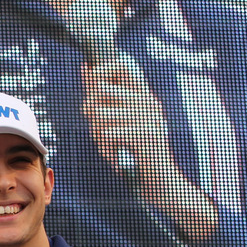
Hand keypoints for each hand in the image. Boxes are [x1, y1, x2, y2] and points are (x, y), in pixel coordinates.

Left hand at [81, 58, 169, 176]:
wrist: (161, 180)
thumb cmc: (134, 151)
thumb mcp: (118, 120)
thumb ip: (103, 97)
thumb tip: (85, 68)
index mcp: (145, 96)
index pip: (123, 66)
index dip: (101, 70)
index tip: (90, 83)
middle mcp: (149, 103)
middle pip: (102, 90)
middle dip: (90, 111)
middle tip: (97, 129)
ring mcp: (149, 118)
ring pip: (100, 113)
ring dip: (96, 133)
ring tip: (107, 145)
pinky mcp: (146, 135)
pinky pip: (107, 133)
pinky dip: (105, 146)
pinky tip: (114, 154)